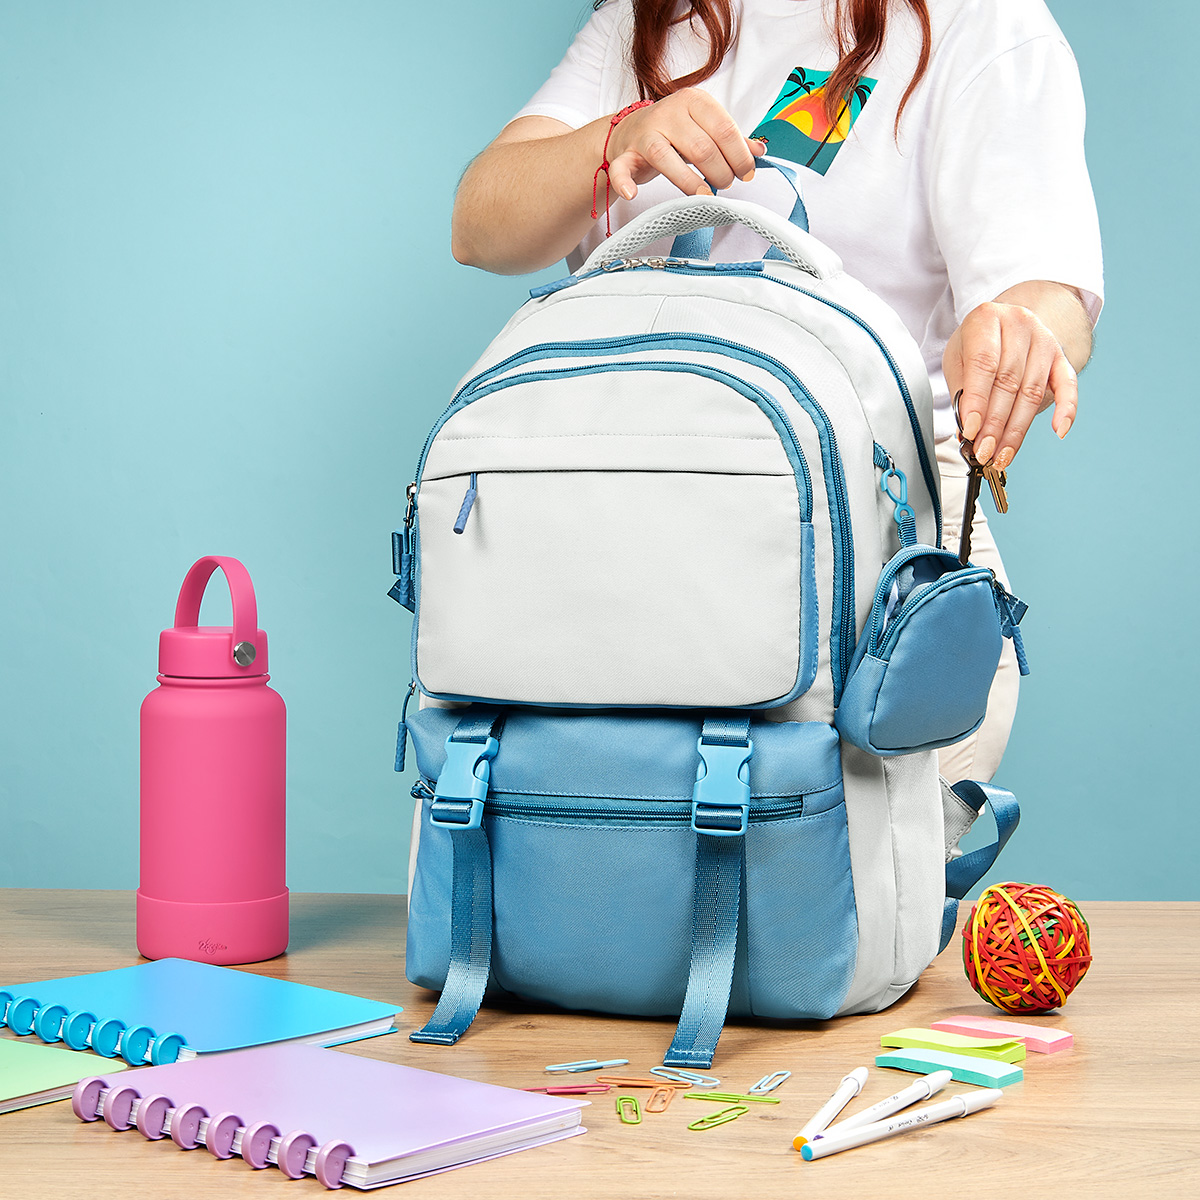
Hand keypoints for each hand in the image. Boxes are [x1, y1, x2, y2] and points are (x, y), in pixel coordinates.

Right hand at [603, 88, 765, 200]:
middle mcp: (669, 112)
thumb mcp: (705, 128)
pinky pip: (622, 168)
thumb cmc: (674, 131)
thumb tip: (760, 151)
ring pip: (668, 158)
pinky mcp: (627, 153)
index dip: (740, 155)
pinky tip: (633, 194)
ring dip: (690, 183)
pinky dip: (625, 182)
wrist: (631, 131)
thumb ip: (731, 139)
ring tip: (705, 194)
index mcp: (694, 101)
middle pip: (702, 147)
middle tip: (725, 184)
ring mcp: (646, 132)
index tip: (746, 173)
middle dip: (721, 172)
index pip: (725, 129)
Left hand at [943, 299, 1078, 469]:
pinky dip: (1066, 409)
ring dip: (1017, 428)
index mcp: (987, 318)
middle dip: (995, 423)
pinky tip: (1058, 431)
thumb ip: (962, 391)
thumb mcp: (957, 358)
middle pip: (1009, 381)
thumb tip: (969, 431)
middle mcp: (1020, 324)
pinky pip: (1068, 384)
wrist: (1001, 322)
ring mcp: (1044, 339)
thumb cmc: (975, 343)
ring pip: (1032, 391)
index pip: (984, 364)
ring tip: (1002, 454)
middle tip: (984, 451)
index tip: (971, 431)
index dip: (978, 401)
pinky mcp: (1060, 356)